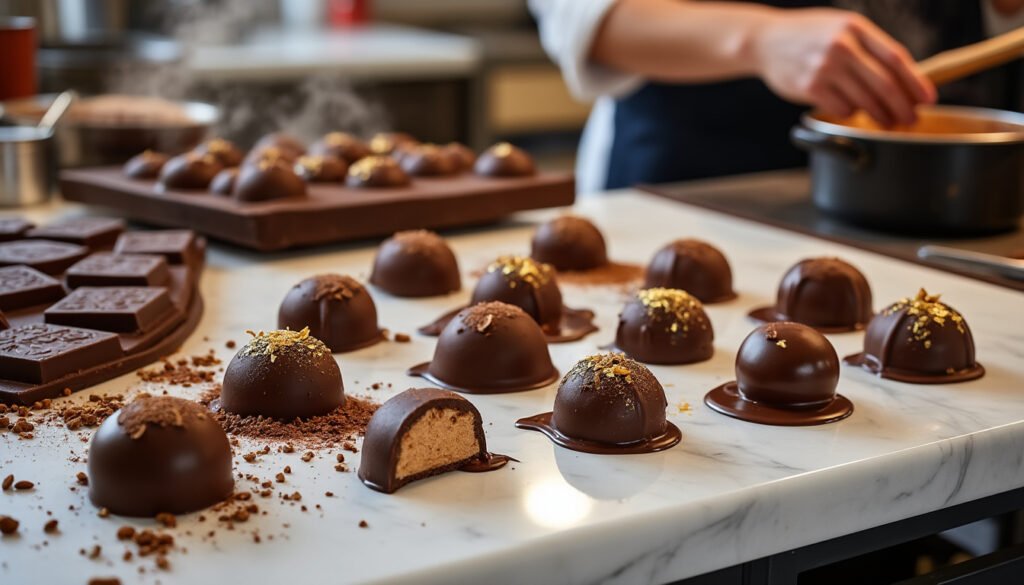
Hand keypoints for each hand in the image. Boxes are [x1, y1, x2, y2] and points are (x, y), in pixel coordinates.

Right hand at [749, 8, 935, 125]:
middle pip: (884, 84)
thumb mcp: (841, 27)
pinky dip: (850, 113)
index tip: (927, 98)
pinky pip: (841, 108)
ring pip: (864, 100)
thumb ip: (868, 46)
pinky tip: (851, 110)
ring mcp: (825, 68)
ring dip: (880, 115)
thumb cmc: (809, 35)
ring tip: (888, 122)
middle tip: (911, 119)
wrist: (765, 40)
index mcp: (856, 28)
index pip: (895, 58)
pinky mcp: (809, 87)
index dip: (916, 81)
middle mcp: (842, 46)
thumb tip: (902, 78)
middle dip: (901, 106)